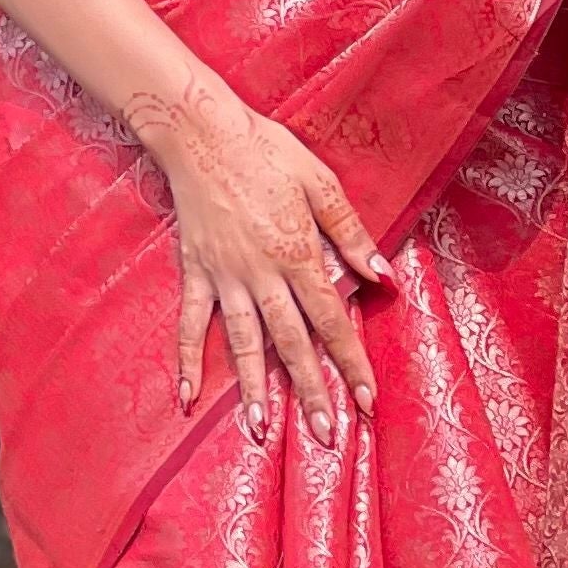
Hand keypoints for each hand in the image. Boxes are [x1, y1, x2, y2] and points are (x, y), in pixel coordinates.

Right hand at [123, 68, 388, 445]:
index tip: (365, 400)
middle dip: (311, 392)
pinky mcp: (195, 271)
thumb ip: (349, 233)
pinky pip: (190, 323)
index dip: (350, 363)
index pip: (332, 320)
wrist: (201, 132)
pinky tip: (187, 397)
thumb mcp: (320, 183)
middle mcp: (260, 274)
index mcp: (297, 252)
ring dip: (253, 389)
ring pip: (243, 342)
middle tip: (325, 435)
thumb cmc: (266, 150)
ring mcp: (224, 277)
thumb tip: (380, 276)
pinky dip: (187, 360)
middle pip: (291, 343)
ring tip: (261, 432)